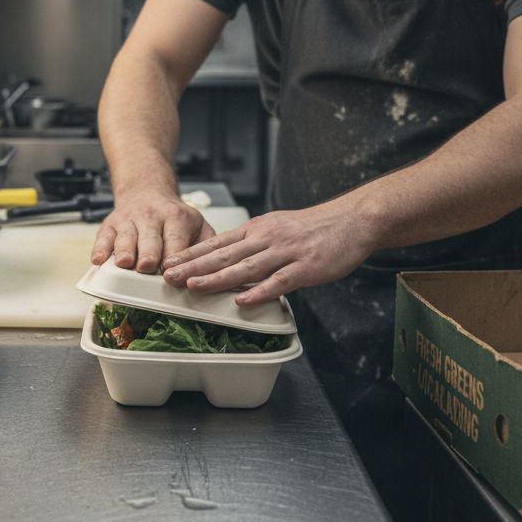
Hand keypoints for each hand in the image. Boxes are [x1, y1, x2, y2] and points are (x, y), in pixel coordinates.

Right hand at [90, 191, 212, 272]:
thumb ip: (208, 246)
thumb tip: (217, 272)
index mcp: (177, 218)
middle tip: (148, 267)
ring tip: (126, 263)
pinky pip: (103, 237)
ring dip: (125, 251)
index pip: (177, 241)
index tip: (174, 274)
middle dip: (150, 254)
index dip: (175, 259)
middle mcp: (152, 217)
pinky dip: (100, 249)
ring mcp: (129, 220)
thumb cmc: (175, 218)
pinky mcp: (110, 224)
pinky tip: (99, 259)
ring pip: (126, 237)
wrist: (147, 191)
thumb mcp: (198, 225)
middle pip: (150, 239)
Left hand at [161, 203, 376, 305]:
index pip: (218, 242)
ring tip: (193, 287)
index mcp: (258, 230)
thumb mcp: (277, 227)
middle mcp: (266, 238)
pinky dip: (259, 292)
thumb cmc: (315, 228)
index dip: (192, 254)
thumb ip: (254, 244)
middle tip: (168, 277)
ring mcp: (285, 252)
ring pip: (245, 267)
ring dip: (217, 278)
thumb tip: (229, 259)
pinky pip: (278, 282)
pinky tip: (242, 301)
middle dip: (194, 266)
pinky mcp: (305, 267)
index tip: (169, 263)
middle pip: (224, 254)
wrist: (353, 220)